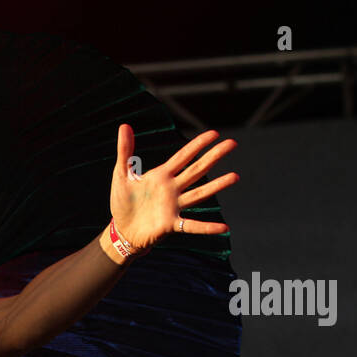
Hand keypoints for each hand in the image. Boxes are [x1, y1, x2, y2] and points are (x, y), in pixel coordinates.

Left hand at [110, 124, 238, 250]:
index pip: (183, 156)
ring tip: (234, 176)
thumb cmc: (122, 202)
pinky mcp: (171, 224)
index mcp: (162, 175)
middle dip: (214, 156)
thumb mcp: (121, 175)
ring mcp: (174, 206)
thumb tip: (124, 126)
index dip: (198, 144)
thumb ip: (125, 151)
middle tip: (232, 143)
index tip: (215, 133)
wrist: (121, 230)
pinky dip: (207, 227)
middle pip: (197, 170)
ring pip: (199, 194)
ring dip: (217, 185)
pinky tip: (223, 227)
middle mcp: (172, 189)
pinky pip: (192, 225)